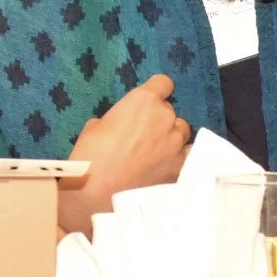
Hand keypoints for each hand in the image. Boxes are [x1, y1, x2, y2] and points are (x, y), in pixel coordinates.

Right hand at [58, 73, 191, 234]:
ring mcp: (176, 143)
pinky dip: (178, 158)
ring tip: (155, 151)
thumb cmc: (91, 154)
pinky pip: (185, 156)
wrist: (98, 193)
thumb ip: (118, 119)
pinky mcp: (180, 167)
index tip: (149, 101)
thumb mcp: (96, 125)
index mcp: (143, 100)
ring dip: (171, 137)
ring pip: (181, 132)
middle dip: (159, 119)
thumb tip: (123, 125)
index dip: (156, 91)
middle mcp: (165, 117)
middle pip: (170, 111)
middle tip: (143, 133)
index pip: (163, 83)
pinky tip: (165, 166)